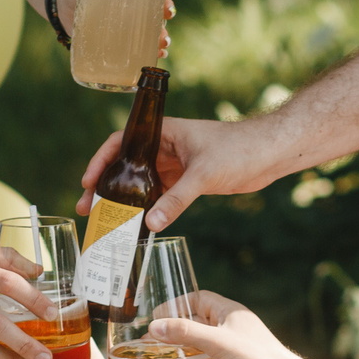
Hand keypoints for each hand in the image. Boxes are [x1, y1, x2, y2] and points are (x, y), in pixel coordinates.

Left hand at [55, 0, 174, 56]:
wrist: (69, 7)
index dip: (165, 1)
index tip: (168, 10)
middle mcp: (135, 7)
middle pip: (156, 15)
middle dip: (163, 26)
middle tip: (163, 36)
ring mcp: (130, 25)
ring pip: (153, 31)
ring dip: (161, 40)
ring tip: (162, 47)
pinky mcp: (123, 40)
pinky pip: (142, 46)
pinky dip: (151, 52)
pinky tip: (157, 55)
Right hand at [77, 116, 270, 230]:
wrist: (270, 153)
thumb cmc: (239, 149)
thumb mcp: (203, 174)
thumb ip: (177, 199)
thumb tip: (149, 224)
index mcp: (163, 132)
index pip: (121, 142)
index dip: (100, 160)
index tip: (88, 182)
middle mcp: (164, 147)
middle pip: (126, 166)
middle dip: (106, 186)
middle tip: (88, 209)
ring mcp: (175, 165)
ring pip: (141, 183)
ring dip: (124, 201)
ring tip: (105, 221)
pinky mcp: (187, 181)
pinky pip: (160, 195)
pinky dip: (148, 209)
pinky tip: (136, 225)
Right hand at [140, 293, 314, 358]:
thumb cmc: (257, 358)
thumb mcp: (216, 343)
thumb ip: (184, 333)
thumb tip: (155, 327)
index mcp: (227, 311)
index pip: (197, 299)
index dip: (176, 307)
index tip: (158, 319)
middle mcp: (229, 326)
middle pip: (195, 327)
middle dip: (178, 343)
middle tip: (159, 353)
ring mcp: (232, 346)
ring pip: (200, 350)